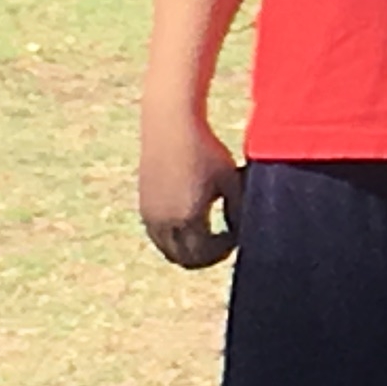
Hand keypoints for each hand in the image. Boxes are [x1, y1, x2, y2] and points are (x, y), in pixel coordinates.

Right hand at [139, 113, 243, 269]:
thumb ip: (239, 212)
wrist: (171, 126)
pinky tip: (192, 216)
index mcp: (186, 218)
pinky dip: (175, 236)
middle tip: (224, 242)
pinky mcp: (143, 204)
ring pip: (168, 249)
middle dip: (205, 256)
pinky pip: (158, 235)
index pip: (202, 256)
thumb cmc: (207, 151)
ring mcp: (149, 214)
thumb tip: (242, 233)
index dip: (222, 251)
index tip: (235, 235)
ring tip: (209, 231)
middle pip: (183, 259)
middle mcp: (163, 222)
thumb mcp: (232, 182)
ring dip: (188, 247)